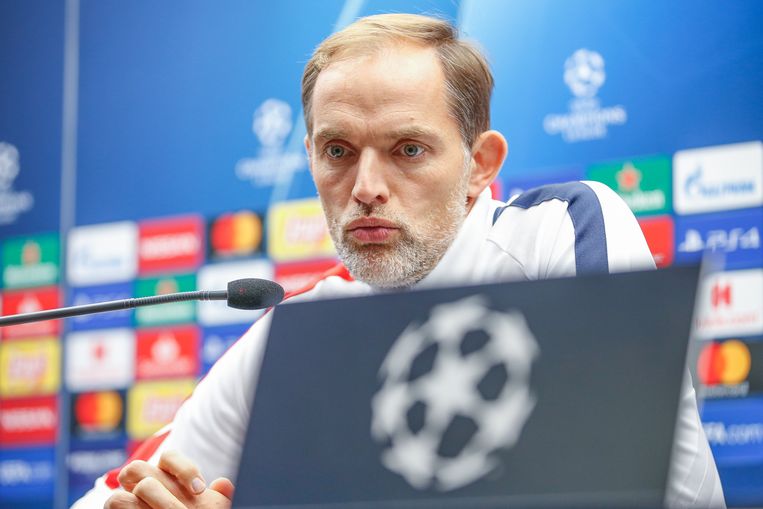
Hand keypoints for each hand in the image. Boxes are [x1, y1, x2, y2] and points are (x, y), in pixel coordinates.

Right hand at [104, 450, 234, 508]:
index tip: (199, 490)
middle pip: (140, 467)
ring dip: (144, 496)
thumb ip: (219, 498)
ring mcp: (128, 497)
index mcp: (167, 477)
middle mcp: (144, 483)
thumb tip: (224, 484)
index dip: (184, 470)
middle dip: (158, 487)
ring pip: (126, 479)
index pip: (170, 457)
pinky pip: (115, 500)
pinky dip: (129, 507)